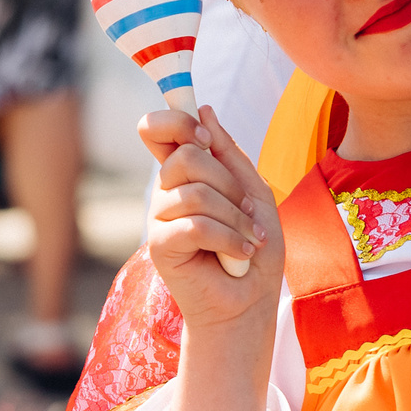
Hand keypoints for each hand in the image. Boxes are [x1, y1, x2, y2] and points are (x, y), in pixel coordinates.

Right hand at [140, 104, 280, 328]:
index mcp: (185, 173)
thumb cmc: (254, 247)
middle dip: (229, 183)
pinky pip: (195, 225)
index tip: (205, 135)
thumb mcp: (254, 192)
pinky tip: (241, 254)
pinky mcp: (160, 245)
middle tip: (247, 211)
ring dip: (236, 218)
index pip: (156, 128)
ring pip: (195, 193)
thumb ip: (229, 154)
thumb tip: (204, 108)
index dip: (176, 120)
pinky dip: (229, 239)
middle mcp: (167, 190)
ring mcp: (159, 217)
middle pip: (186, 156)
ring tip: (250, 240)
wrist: (250, 301)